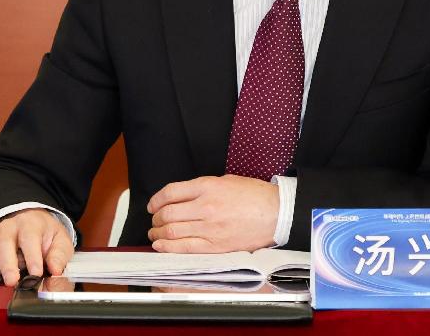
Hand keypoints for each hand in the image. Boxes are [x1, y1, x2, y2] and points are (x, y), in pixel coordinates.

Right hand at [0, 208, 73, 286]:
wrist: (33, 221)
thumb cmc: (45, 234)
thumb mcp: (59, 240)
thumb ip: (59, 255)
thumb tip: (55, 270)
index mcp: (30, 224)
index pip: (30, 238)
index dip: (32, 256)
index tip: (36, 273)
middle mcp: (9, 228)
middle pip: (4, 243)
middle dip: (7, 263)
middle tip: (12, 281)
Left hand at [147, 175, 278, 252]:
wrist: (276, 213)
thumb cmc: (254, 195)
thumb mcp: (225, 181)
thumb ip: (201, 188)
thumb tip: (181, 198)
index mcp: (208, 186)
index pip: (171, 193)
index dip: (156, 200)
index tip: (153, 205)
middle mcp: (206, 207)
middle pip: (168, 214)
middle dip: (156, 219)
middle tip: (155, 220)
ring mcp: (210, 228)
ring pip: (172, 232)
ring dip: (158, 234)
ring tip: (155, 234)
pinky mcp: (215, 246)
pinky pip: (185, 248)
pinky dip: (168, 248)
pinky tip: (160, 246)